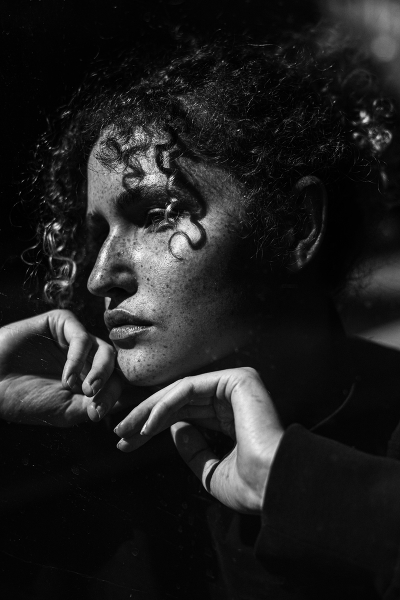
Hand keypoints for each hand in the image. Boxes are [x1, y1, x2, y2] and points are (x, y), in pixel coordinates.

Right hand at [0, 309, 120, 426]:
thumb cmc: (26, 400)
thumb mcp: (67, 411)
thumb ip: (96, 404)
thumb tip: (127, 403)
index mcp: (90, 377)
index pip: (118, 380)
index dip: (118, 395)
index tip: (104, 412)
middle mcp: (86, 357)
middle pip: (115, 365)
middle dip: (109, 383)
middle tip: (93, 397)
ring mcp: (75, 339)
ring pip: (104, 349)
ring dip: (98, 372)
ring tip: (83, 389)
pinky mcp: (61, 323)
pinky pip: (82, 336)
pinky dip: (78, 359)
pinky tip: (66, 377)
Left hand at [114, 367, 283, 513]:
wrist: (274, 486)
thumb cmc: (251, 486)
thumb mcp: (212, 471)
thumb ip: (193, 448)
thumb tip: (174, 428)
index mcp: (234, 416)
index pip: (187, 415)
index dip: (155, 428)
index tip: (128, 442)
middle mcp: (236, 397)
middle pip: (179, 402)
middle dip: (146, 418)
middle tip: (119, 434)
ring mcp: (238, 384)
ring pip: (180, 393)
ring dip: (149, 412)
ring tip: (126, 431)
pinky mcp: (237, 380)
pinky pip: (189, 390)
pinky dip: (165, 406)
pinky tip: (147, 426)